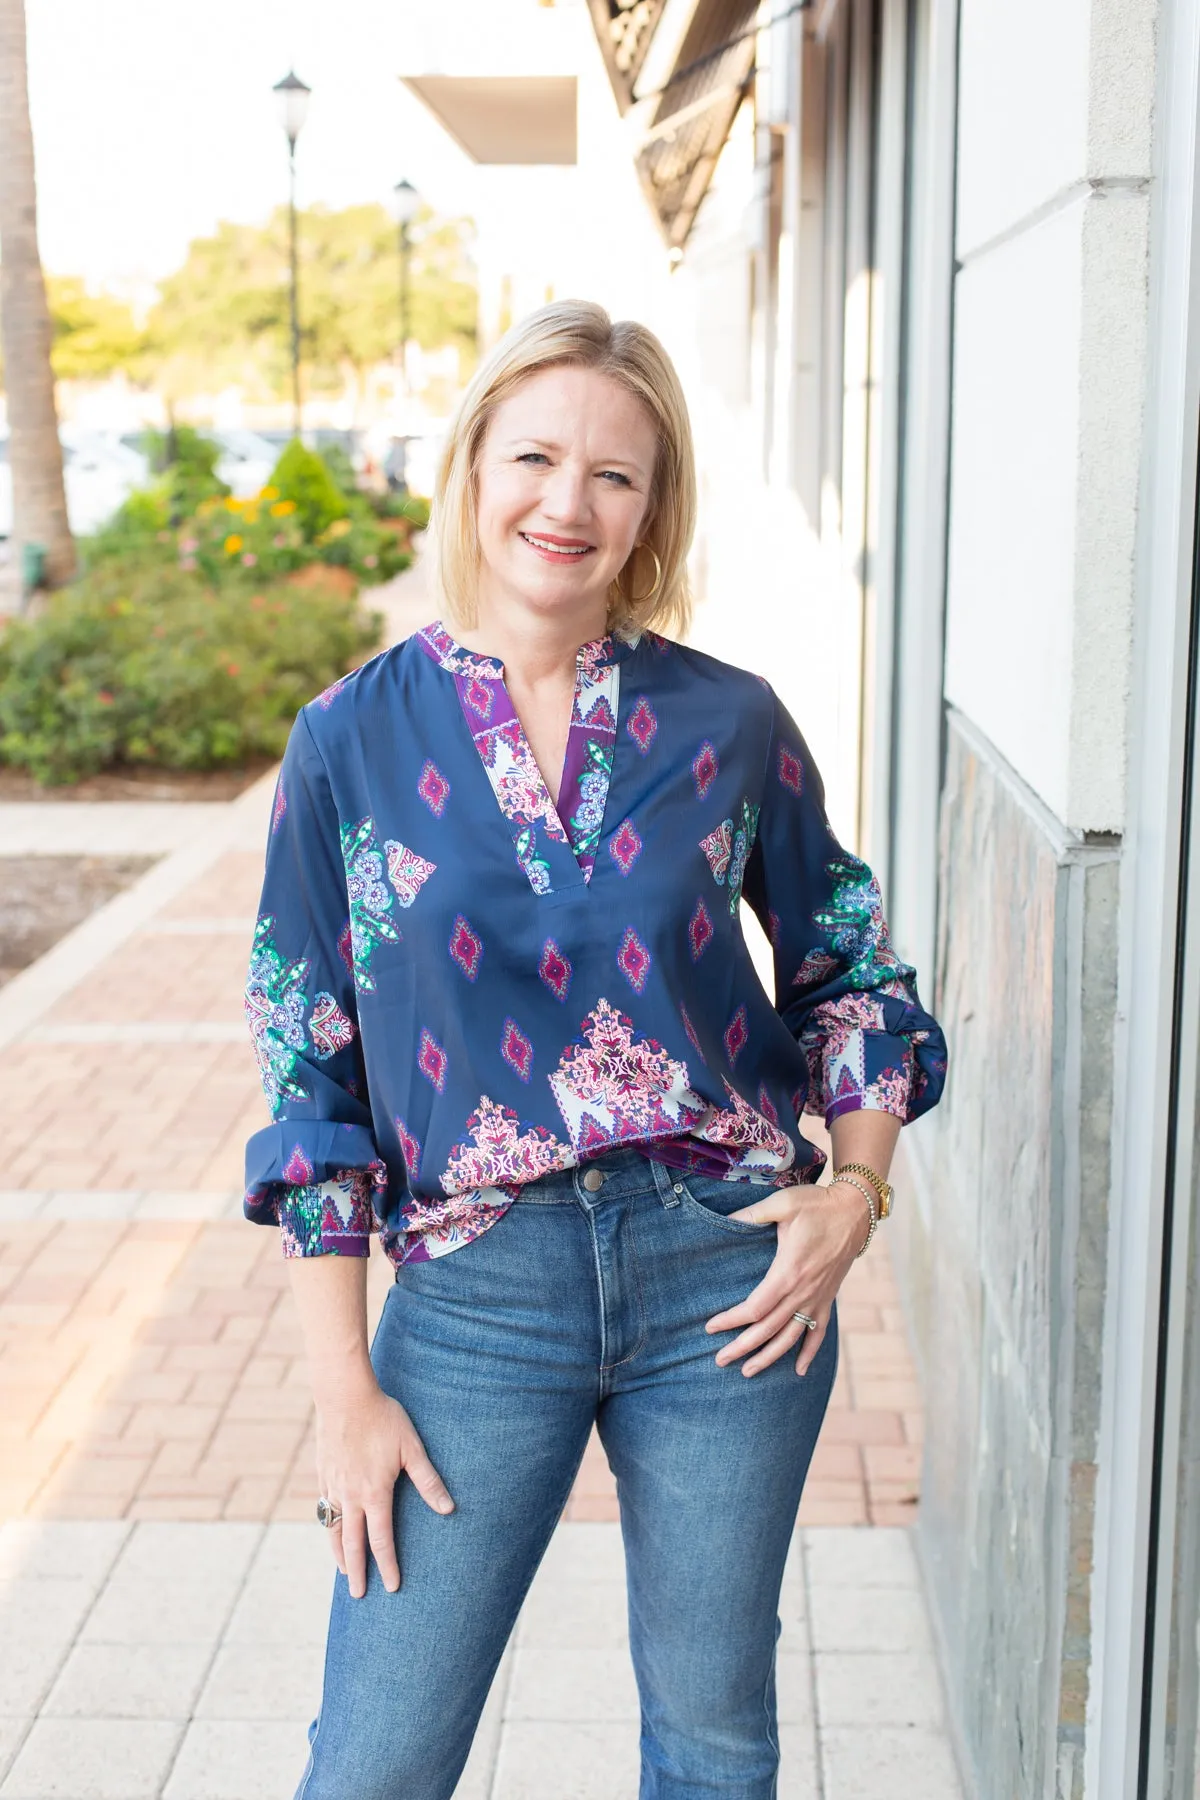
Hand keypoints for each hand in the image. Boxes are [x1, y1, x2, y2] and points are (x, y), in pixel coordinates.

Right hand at [314, 1375, 453, 1598]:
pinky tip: (331, 1530)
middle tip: (358, 1596)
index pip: (381, 1540)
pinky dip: (328, 1526)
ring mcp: (332, 1485)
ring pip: (333, 1529)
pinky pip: (324, 1509)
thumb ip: (428, 1480)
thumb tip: (449, 1508)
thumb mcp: (411, 1448)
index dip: (387, 1565)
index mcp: (374, 1494)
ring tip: (342, 1572)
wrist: (344, 1396)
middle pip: (352, 1544)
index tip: (392, 1587)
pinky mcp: (322, 1473)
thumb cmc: (383, 1418)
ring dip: (338, 1553)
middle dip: (356, 1572)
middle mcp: (350, 1496)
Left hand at [704, 1181, 869, 1376]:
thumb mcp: (783, 1204)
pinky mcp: (828, 1299)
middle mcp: (803, 1291)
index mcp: (788, 1272)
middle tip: (720, 1361)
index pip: (755, 1308)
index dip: (731, 1321)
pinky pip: (819, 1333)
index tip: (710, 1328)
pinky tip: (800, 1371)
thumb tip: (723, 1219)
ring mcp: (818, 1298)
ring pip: (791, 1337)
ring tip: (748, 1372)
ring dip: (769, 1357)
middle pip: (768, 1329)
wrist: (855, 1211)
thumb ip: (752, 1214)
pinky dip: (810, 1353)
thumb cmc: (817, 1205)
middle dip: (742, 1347)